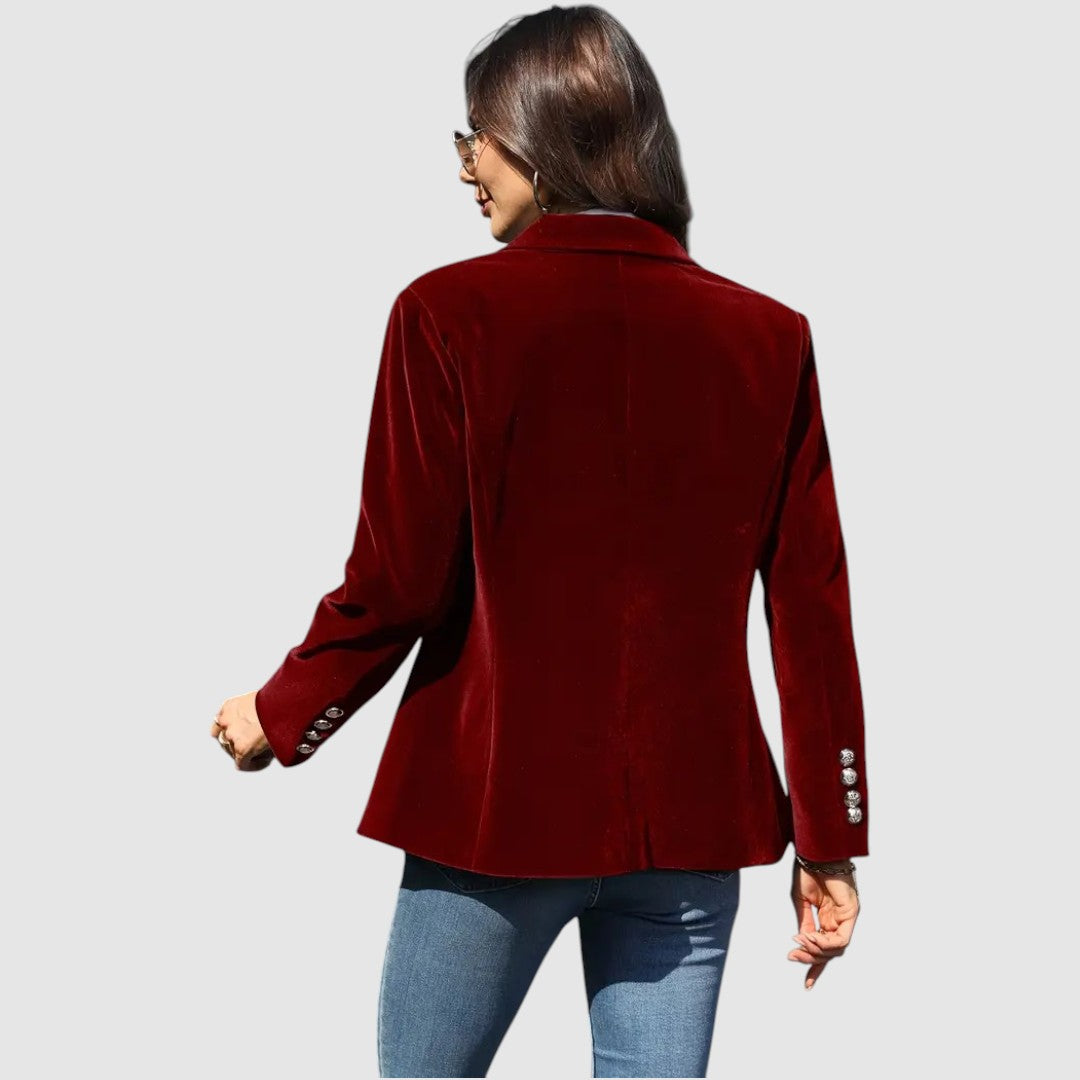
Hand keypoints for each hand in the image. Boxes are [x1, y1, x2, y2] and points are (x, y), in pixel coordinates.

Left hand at [211, 691, 274, 770]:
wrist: (287, 705)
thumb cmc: (281, 700)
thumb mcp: (262, 701)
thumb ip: (252, 711)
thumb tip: (260, 723)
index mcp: (230, 706)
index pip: (220, 724)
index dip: (232, 730)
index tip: (244, 733)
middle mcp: (226, 720)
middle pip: (225, 739)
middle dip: (239, 743)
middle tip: (256, 744)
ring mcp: (232, 735)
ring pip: (233, 752)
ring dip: (247, 753)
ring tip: (266, 751)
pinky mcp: (242, 749)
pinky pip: (243, 764)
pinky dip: (254, 765)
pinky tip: (267, 761)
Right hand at [787, 858, 860, 989]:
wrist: (814, 852)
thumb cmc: (807, 871)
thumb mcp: (801, 901)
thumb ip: (804, 923)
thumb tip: (802, 945)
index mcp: (827, 918)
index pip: (824, 949)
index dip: (815, 967)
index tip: (807, 987)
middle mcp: (839, 920)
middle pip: (830, 952)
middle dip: (811, 959)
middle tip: (792, 956)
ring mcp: (847, 917)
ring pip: (836, 949)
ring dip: (816, 951)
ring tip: (799, 943)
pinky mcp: (852, 913)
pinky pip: (841, 938)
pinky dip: (825, 943)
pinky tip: (810, 937)